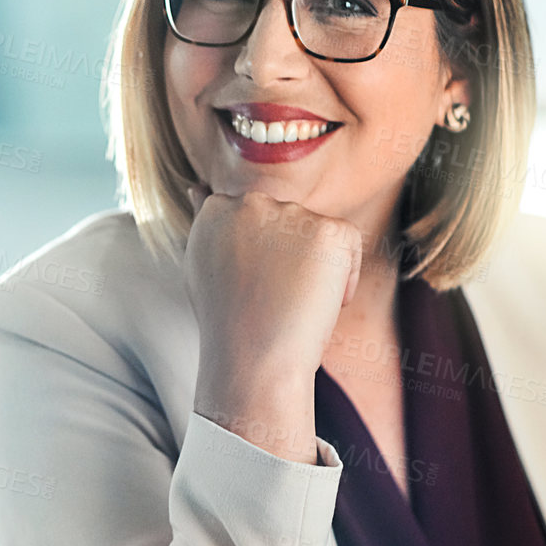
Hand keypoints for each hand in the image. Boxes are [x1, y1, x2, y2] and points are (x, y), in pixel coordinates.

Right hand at [183, 187, 361, 462]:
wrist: (252, 358)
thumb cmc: (226, 323)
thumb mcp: (202, 264)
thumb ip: (208, 226)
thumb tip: (197, 187)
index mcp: (215, 210)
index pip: (253, 221)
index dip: (260, 260)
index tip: (255, 290)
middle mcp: (250, 202)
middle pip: (286, 225)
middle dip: (287, 260)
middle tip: (273, 301)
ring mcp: (290, 213)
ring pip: (317, 236)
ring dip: (313, 268)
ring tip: (290, 304)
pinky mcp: (328, 229)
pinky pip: (348, 246)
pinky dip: (343, 278)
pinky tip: (318, 303)